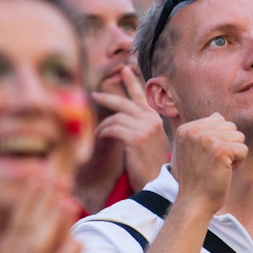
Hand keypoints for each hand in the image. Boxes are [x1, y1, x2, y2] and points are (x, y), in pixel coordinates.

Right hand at [0, 177, 80, 252]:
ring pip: (40, 249)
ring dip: (53, 222)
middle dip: (41, 200)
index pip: (17, 225)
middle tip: (53, 171)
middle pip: (28, 229)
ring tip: (67, 197)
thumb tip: (5, 237)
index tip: (40, 174)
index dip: (29, 199)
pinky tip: (79, 242)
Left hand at [92, 65, 168, 190]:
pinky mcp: (136, 138)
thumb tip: (121, 117)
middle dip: (108, 97)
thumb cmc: (150, 164)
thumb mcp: (148, 141)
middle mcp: (152, 121)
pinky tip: (102, 139)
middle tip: (95, 94)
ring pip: (116, 117)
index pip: (143, 97)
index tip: (126, 69)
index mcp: (157, 120)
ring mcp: (145, 128)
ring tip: (99, 133)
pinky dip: (104, 133)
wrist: (156, 183)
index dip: (133, 82)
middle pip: (125, 102)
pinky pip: (113, 129)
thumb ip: (139, 126)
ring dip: (103, 125)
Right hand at [172, 113, 247, 215]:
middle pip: (230, 126)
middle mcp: (194, 131)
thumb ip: (203, 132)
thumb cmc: (198, 179)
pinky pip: (244, 149)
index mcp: (185, 129)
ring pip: (239, 137)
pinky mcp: (220, 150)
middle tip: (214, 164)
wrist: (194, 202)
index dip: (219, 140)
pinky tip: (225, 172)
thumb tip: (218, 115)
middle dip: (228, 145)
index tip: (206, 157)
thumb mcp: (192, 150)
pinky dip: (239, 163)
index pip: (218, 120)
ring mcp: (206, 139)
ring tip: (218, 167)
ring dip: (234, 154)